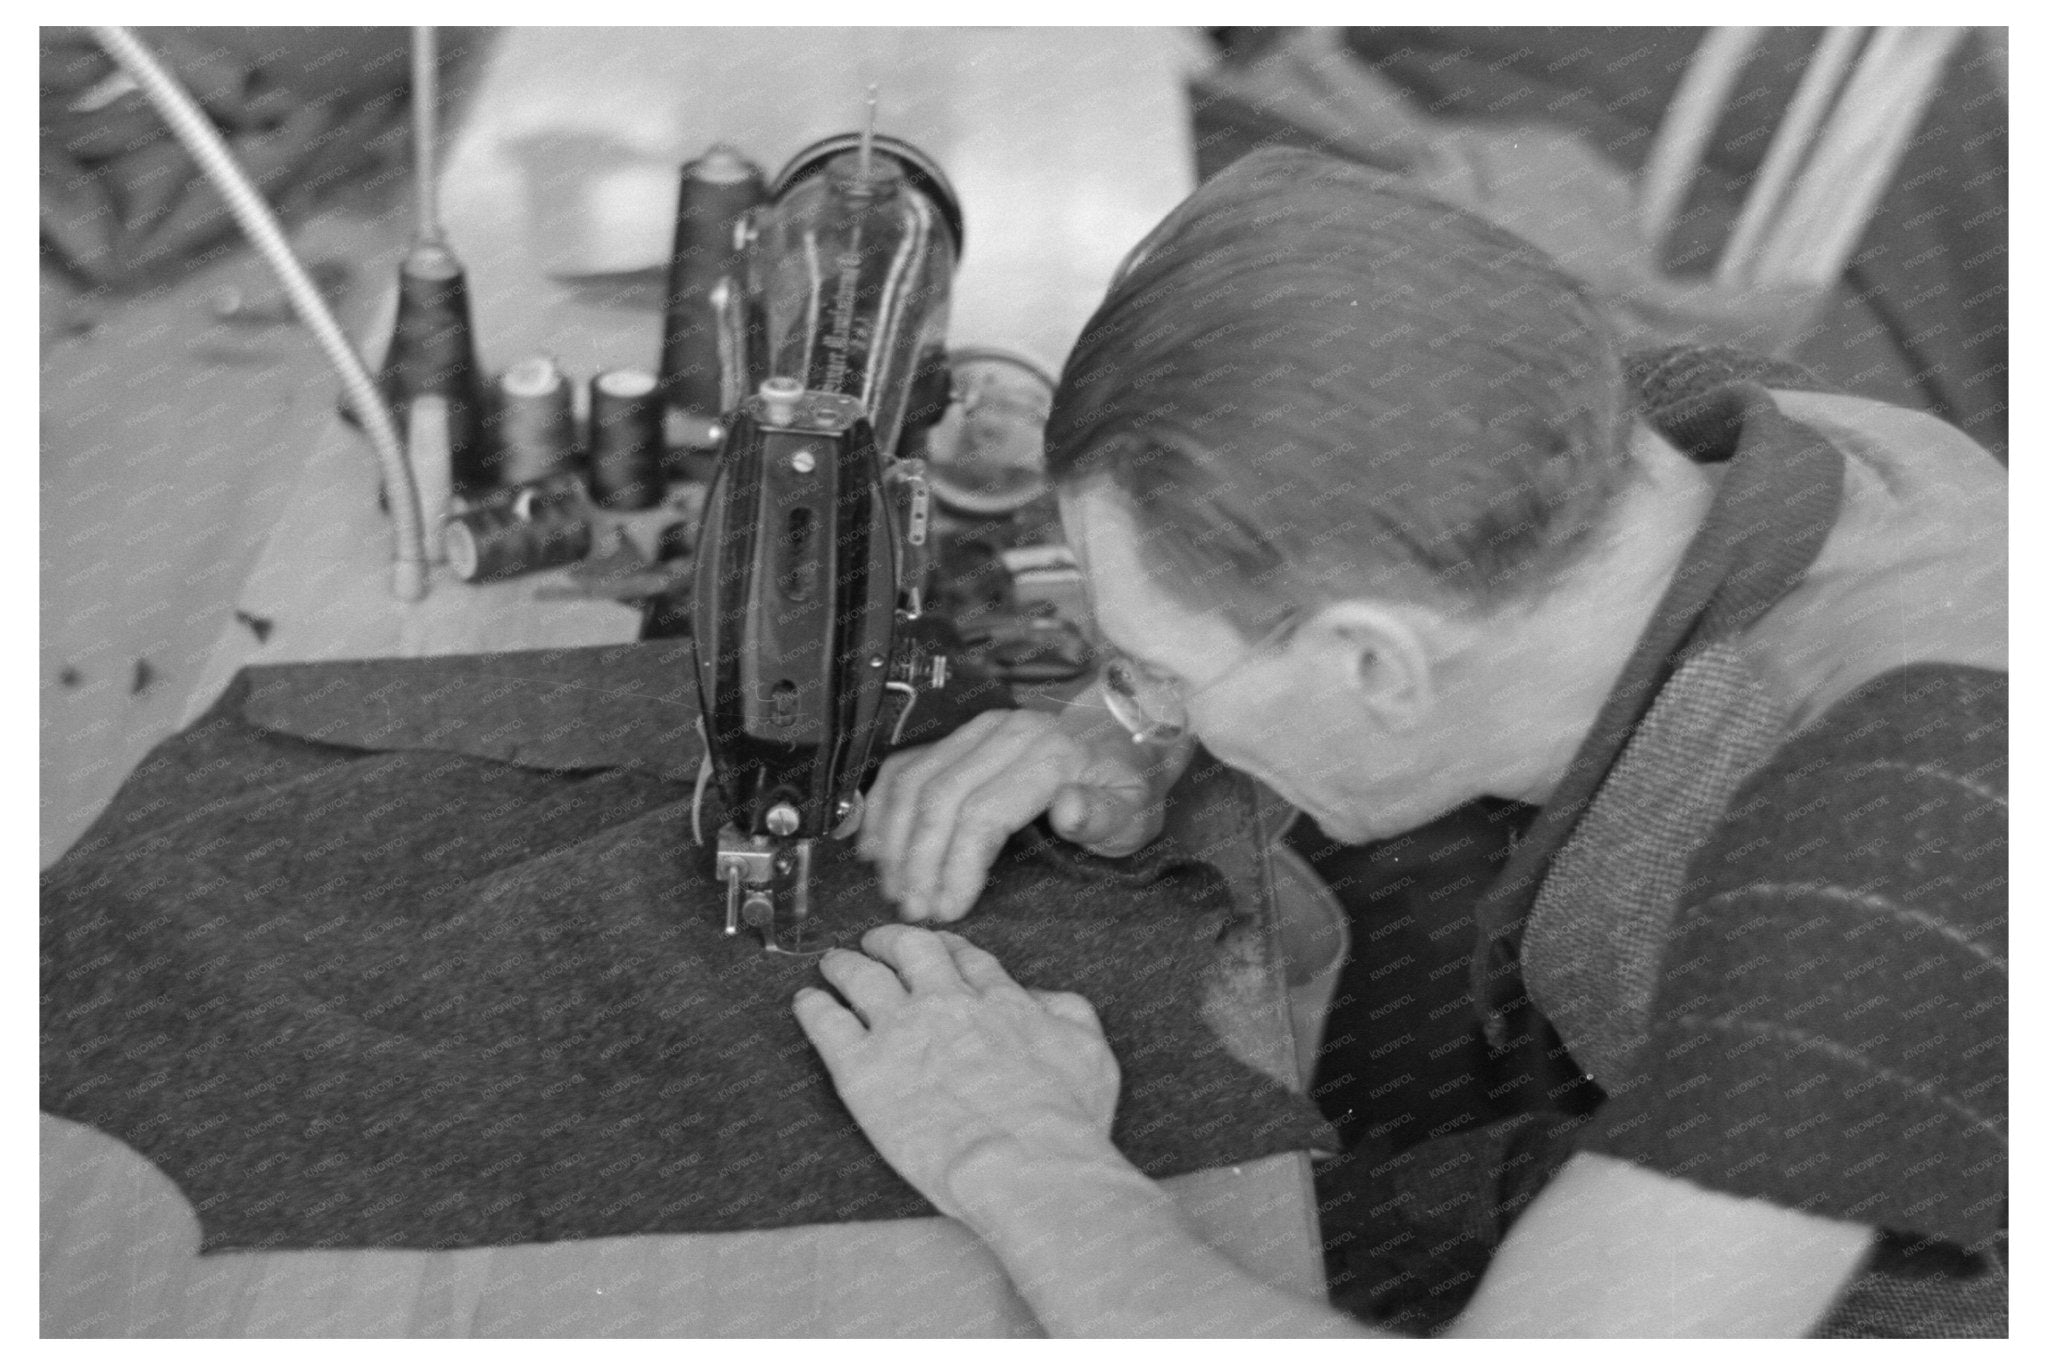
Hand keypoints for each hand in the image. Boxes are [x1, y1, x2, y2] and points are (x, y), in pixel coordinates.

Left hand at [794, 924, 1122, 1222]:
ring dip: (845, 964)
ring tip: (832, 963)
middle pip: (909, 949)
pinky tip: (806, 1001)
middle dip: (890, 940)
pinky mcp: (862, 1069)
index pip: (965, 958)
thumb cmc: (1066, 1122)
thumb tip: (1038, 997)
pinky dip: (813, 1006)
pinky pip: (826, 1023)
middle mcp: (946, 1002)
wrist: (1026, 1163)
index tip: (935, 948)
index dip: (945, 948)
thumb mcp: (1092, 1052)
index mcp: (999, 999)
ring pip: (861, 977)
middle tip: (876, 942)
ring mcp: (900, 1030)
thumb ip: (1068, 1012)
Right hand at [859, 700, 1184, 921]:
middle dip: (917, 862)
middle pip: (939, 799)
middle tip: (911, 910)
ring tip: (894, 890)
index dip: (955, 866)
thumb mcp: (1133, 812)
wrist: (1120, 742)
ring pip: (913, 781)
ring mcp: (977, 729)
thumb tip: (1067, 810)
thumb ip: (1102, 815)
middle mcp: (1006, 732)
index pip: (983, 814)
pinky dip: (881, 807)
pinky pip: (904, 766)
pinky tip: (874, 849)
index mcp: (1049, 754)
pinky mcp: (957, 733)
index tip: (945, 911)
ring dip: (894, 840)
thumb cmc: (1125, 789)